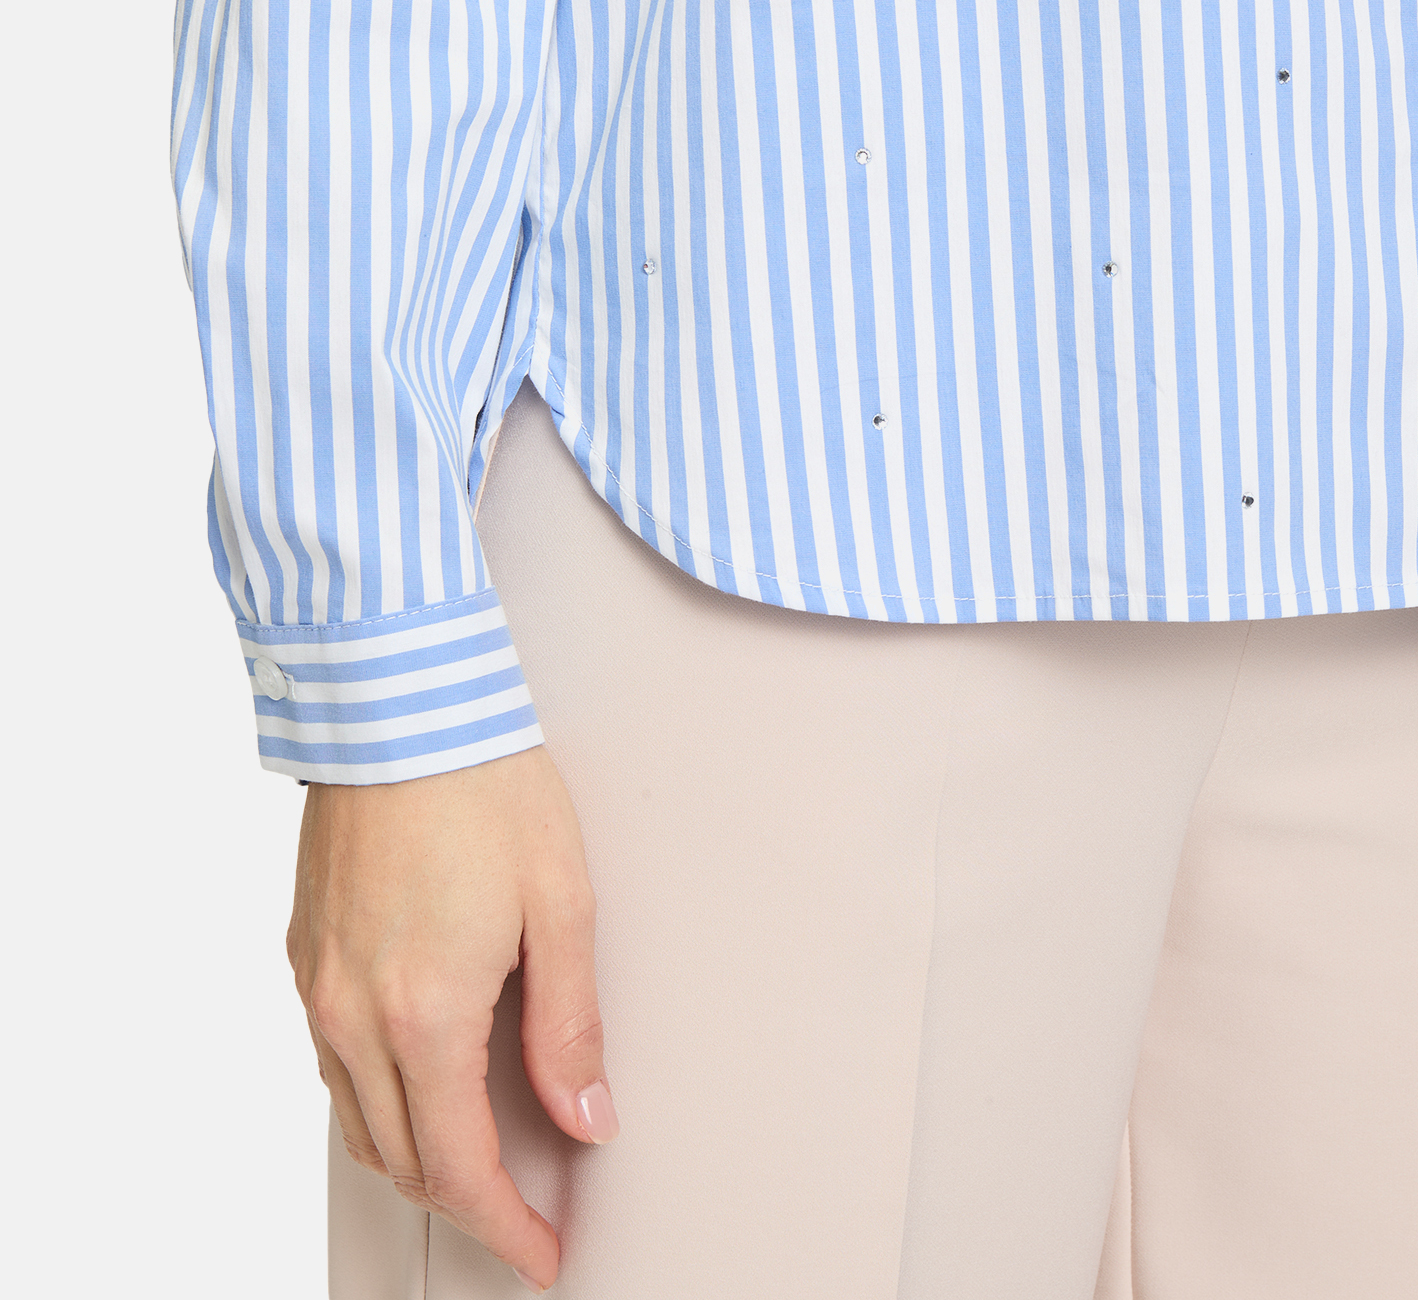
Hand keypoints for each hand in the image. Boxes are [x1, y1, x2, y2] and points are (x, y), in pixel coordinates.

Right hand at [287, 747, 618, 1292]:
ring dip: (415, 1159)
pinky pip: (331, 1064)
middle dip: (465, 1206)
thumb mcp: (561, 903)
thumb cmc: (482, 781)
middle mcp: (354, 1013)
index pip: (459, 1170)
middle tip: (520, 1217)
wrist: (398, 699)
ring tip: (475, 1162)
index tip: (540, 1251)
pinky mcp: (303, 949)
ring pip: (357, 1121)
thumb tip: (585, 1115)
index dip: (504, 1227)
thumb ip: (569, 1024)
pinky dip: (375, 1099)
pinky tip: (416, 1081)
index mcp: (424, 1014)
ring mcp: (318, 984)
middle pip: (402, 1160)